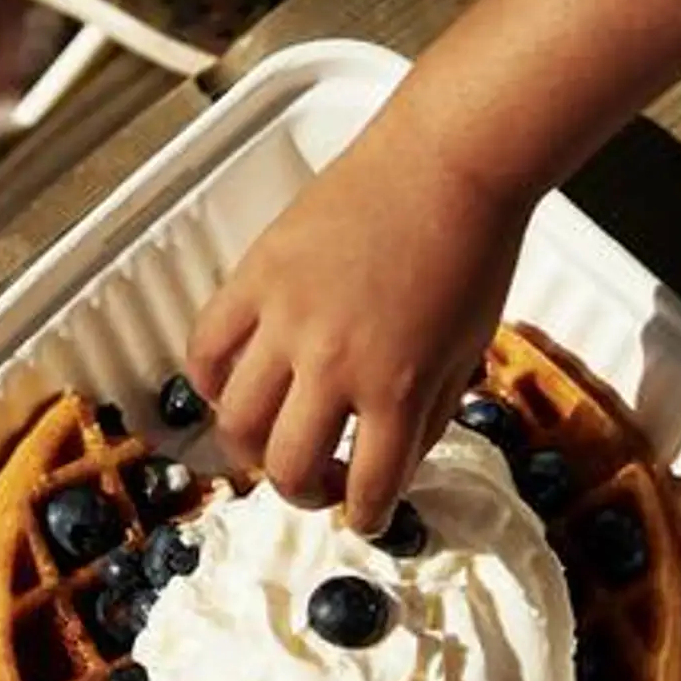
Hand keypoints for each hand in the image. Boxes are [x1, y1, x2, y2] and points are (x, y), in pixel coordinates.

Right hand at [191, 119, 531, 532]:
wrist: (447, 163)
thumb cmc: (473, 251)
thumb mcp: (469, 354)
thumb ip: (429, 416)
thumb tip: (391, 461)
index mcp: (399, 389)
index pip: (368, 488)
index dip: (366, 517)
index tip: (364, 515)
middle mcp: (334, 364)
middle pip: (287, 465)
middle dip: (301, 492)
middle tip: (314, 484)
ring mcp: (285, 319)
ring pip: (235, 419)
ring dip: (250, 447)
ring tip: (268, 440)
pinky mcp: (254, 276)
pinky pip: (206, 348)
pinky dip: (209, 381)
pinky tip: (230, 388)